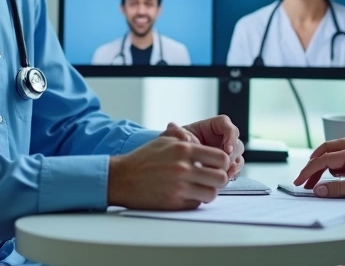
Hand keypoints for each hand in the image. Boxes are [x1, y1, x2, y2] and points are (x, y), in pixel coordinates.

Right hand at [108, 136, 229, 209]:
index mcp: (184, 150)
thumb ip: (184, 139)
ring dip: (208, 191)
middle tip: (211, 179)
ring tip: (200, 188)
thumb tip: (199, 141)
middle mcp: (184, 168)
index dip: (222, 163)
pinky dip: (195, 200)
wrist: (121, 178)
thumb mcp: (164, 141)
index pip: (220, 158)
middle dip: (219, 179)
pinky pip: (196, 204)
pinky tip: (187, 195)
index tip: (216, 165)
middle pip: (221, 178)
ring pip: (212, 194)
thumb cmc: (142, 159)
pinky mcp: (174, 203)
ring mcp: (179, 187)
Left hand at [181, 115, 244, 179]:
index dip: (231, 136)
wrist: (176, 160)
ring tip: (225, 174)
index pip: (228, 126)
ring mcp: (226, 153)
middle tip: (226, 164)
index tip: (226, 148)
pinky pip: (235, 170)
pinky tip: (224, 180)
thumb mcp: (175, 136)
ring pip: (238, 158)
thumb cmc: (178, 143)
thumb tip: (180, 133)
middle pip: (237, 144)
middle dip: (233, 155)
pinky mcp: (226, 166)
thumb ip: (176, 132)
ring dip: (234, 166)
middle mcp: (224, 139)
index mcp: (215, 126)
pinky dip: (231, 175)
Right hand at [291, 138, 344, 197]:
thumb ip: (339, 188)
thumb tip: (318, 190)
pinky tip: (331, 178)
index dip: (309, 171)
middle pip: (326, 150)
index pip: (324, 159)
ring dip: (322, 166)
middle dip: (313, 164)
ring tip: (313, 182)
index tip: (300, 181)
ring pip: (333, 154)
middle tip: (303, 179)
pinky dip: (332, 168)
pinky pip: (341, 160)